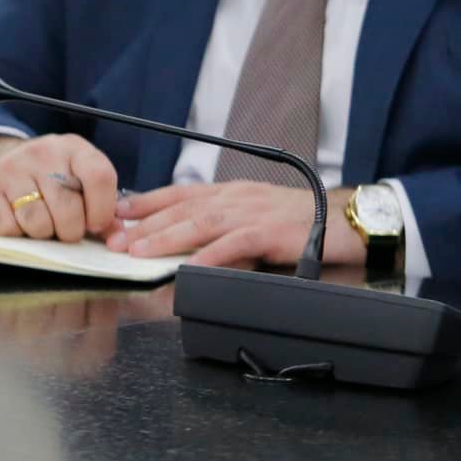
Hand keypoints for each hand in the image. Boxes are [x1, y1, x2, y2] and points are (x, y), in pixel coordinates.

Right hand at [0, 134, 117, 243]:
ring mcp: (11, 168)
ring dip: (43, 233)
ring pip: (37, 222)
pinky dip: (15, 233)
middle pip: (68, 208)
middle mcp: (43, 153)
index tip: (96, 224)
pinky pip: (7, 227)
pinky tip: (18, 221)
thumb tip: (117, 235)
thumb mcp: (77, 177)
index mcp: (74, 148)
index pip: (100, 177)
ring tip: (42, 224)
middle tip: (65, 229)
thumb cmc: (46, 175)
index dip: (102, 209)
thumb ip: (101, 203)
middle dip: (71, 230)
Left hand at [104, 182, 362, 268]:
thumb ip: (227, 224)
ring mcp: (255, 212)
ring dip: (166, 236)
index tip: (118, 212)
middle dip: (145, 223)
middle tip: (114, 238)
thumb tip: (190, 240)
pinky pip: (234, 244)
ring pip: (201, 222)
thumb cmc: (304, 221)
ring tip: (138, 251)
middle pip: (183, 207)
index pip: (182, 192)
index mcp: (235, 192)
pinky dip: (208, 256)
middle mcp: (240, 197)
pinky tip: (189, 268)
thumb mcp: (258, 215)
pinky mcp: (271, 232)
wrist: (346, 219)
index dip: (148, 202)